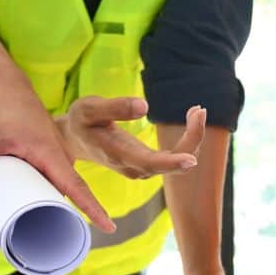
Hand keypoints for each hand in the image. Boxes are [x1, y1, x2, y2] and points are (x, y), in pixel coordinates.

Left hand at [0, 66, 115, 231]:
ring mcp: (57, 156)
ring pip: (61, 187)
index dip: (92, 208)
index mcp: (48, 152)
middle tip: (51, 239)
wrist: (5, 87)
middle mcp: (59, 155)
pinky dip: (49, 194)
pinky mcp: (50, 157)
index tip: (108, 227)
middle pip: (69, 193)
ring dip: (54, 205)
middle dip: (65, 216)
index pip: (76, 186)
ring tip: (40, 227)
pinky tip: (39, 208)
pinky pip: (56, 180)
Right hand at [58, 97, 205, 178]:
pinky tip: (193, 115)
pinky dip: (188, 138)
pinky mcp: (150, 163)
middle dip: (191, 139)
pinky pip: (176, 156)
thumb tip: (144, 106)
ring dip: (192, 136)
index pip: (148, 163)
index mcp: (117, 154)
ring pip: (177, 160)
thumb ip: (114, 107)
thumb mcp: (89, 109)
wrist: (76, 140)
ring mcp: (143, 167)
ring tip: (197, 110)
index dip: (171, 163)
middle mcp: (134, 166)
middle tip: (199, 110)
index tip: (192, 159)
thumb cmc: (82, 122)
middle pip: (170, 163)